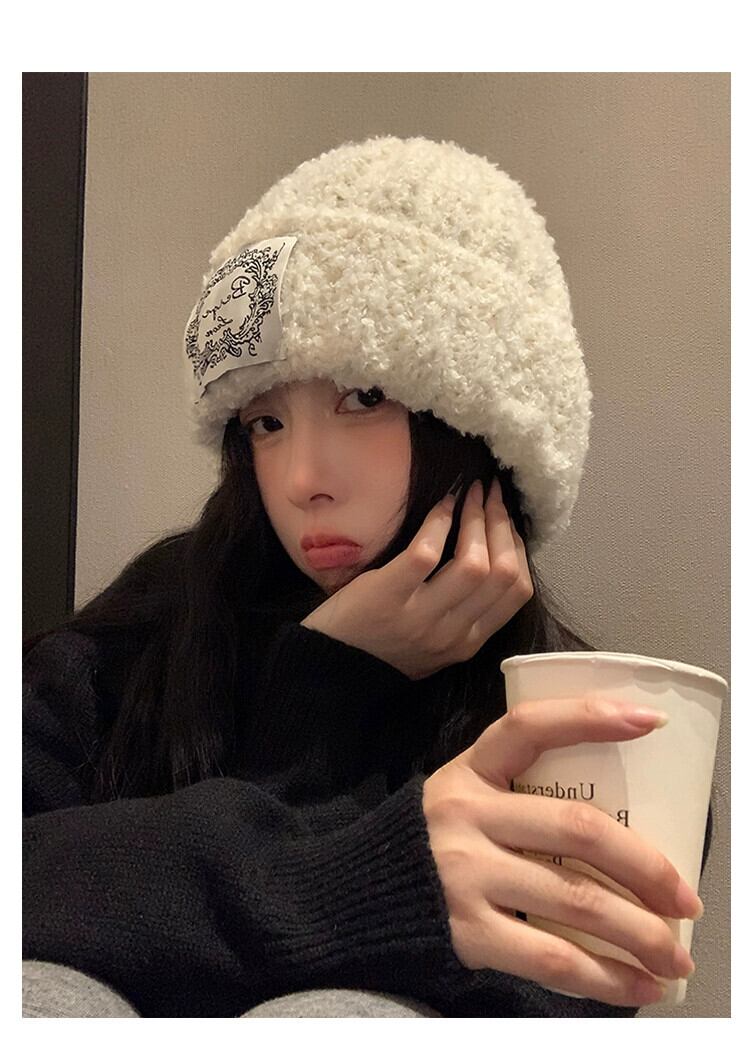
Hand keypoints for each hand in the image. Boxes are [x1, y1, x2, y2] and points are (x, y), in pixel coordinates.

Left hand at [300, 478, 532, 679]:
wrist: (328, 666)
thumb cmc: (381, 643)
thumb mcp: (435, 639)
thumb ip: (464, 610)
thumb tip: (490, 550)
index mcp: (469, 642)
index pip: (517, 591)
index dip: (518, 547)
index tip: (507, 519)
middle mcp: (452, 634)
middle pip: (502, 573)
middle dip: (502, 525)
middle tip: (491, 494)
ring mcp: (421, 617)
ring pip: (474, 563)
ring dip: (476, 520)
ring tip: (469, 495)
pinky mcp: (389, 596)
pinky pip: (427, 552)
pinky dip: (439, 522)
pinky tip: (441, 505)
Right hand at [422, 698, 702, 1006]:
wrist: (357, 897)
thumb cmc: (433, 842)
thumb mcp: (464, 797)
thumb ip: (519, 797)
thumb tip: (620, 830)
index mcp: (469, 770)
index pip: (529, 727)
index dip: (589, 717)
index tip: (649, 720)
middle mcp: (465, 814)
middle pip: (577, 828)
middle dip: (647, 865)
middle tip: (686, 896)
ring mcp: (464, 874)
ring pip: (576, 899)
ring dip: (642, 932)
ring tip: (675, 953)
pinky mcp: (466, 931)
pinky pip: (551, 956)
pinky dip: (604, 977)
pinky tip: (637, 985)